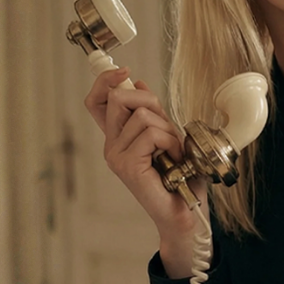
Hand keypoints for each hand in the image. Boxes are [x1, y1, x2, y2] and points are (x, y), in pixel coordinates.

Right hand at [83, 68, 208, 271]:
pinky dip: (170, 142)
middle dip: (150, 101)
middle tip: (166, 126)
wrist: (186, 212)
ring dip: (168, 130)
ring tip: (174, 152)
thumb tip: (138, 82)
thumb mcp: (167, 135)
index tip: (124, 71)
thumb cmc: (180, 178)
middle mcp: (112, 146)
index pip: (97, 102)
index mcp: (118, 138)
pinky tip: (174, 159)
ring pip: (143, 116)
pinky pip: (151, 134)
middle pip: (119, 97)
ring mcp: (117, 156)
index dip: (106, 80)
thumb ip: (151, 113)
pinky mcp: (128, 165)